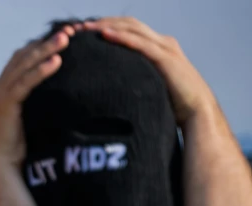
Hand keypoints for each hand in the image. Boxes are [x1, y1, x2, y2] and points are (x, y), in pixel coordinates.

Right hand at [0, 25, 72, 169]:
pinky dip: (41, 70)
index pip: (20, 60)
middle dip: (45, 44)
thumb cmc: (17, 148)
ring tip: (65, 40)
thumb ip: (35, 102)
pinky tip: (56, 61)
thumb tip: (59, 93)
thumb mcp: (28, 117)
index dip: (39, 48)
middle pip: (22, 57)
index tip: (61, 41)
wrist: (1, 165)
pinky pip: (25, 81)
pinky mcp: (4, 102)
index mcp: (0, 89)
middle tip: (67, 33)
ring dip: (45, 50)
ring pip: (24, 64)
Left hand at [85, 17, 214, 124]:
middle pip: (128, 24)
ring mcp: (165, 48)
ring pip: (132, 28)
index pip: (129, 30)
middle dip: (102, 22)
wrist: (197, 112)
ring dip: (107, 25)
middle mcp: (162, 42)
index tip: (84, 33)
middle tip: (78, 27)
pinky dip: (121, 37)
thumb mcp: (149, 87)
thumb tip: (112, 90)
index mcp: (158, 48)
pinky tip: (104, 34)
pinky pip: (140, 43)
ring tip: (86, 27)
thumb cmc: (173, 106)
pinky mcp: (165, 58)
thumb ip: (135, 81)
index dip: (107, 27)